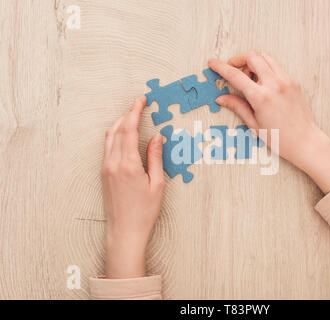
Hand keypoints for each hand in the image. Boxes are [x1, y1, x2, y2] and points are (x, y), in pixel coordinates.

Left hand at [101, 95, 164, 278]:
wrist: (124, 231)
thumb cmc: (144, 212)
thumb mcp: (157, 184)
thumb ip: (155, 157)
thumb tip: (157, 137)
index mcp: (128, 164)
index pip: (129, 129)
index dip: (134, 111)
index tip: (141, 99)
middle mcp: (112, 163)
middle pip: (116, 129)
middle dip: (127, 114)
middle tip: (139, 106)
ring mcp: (105, 168)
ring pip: (109, 137)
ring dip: (120, 124)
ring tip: (133, 118)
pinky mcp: (103, 173)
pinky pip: (107, 147)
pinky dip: (115, 135)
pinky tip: (124, 136)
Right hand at [209, 52, 329, 192]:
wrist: (305, 141)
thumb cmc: (281, 138)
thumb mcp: (254, 124)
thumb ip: (237, 106)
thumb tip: (222, 98)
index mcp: (261, 97)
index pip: (235, 75)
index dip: (221, 67)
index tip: (213, 63)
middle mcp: (275, 85)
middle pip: (252, 56)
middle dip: (238, 59)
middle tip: (232, 69)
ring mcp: (286, 81)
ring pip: (265, 57)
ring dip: (253, 61)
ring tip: (248, 78)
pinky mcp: (293, 82)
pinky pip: (276, 66)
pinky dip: (265, 68)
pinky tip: (262, 83)